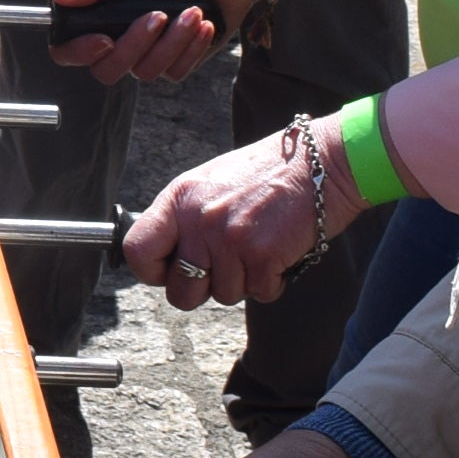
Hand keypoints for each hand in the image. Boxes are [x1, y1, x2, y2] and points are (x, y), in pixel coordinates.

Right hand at [46, 0, 251, 84]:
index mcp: (102, 14)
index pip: (70, 49)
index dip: (79, 53)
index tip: (103, 39)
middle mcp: (122, 38)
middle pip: (107, 71)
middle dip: (135, 45)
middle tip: (158, 15)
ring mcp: (151, 53)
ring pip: (146, 72)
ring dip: (172, 41)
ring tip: (192, 11)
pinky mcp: (180, 61)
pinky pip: (176, 72)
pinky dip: (191, 46)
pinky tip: (204, 23)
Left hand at [123, 119, 362, 311]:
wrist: (320, 162)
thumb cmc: (267, 174)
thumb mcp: (211, 183)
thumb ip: (185, 218)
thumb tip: (168, 258)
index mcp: (179, 198)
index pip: (137, 250)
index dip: (151, 271)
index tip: (169, 272)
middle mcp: (199, 220)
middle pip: (179, 293)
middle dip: (202, 291)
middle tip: (225, 268)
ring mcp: (230, 240)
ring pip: (224, 295)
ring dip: (244, 281)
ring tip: (259, 247)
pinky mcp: (262, 256)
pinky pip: (260, 293)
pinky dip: (272, 282)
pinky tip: (280, 252)